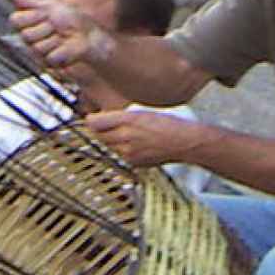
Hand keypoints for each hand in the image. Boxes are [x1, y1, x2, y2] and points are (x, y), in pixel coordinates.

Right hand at [9, 0, 108, 71]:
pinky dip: (62, 50)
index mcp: (28, 23)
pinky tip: (66, 46)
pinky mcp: (49, 63)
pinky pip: (50, 57)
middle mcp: (30, 39)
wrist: (88, 34)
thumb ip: (28, 2)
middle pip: (26, 35)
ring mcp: (38, 52)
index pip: (15, 20)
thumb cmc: (70, 19)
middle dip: (45, 27)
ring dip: (55, 39)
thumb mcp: (50, 6)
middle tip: (56, 26)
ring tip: (62, 36)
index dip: (31, 17)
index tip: (45, 14)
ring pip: (38, 47)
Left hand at [84, 109, 198, 167]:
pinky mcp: (133, 162)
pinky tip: (134, 144)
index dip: (91, 120)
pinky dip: (121, 150)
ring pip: (108, 146)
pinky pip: (119, 156)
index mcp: (128, 119)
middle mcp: (126, 136)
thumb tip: (99, 119)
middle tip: (105, 126)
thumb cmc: (167, 124)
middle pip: (98, 136)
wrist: (184, 142)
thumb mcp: (142, 111)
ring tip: (124, 135)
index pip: (94, 122)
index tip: (91, 119)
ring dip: (110, 141)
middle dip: (99, 131)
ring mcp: (129, 152)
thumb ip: (119, 116)